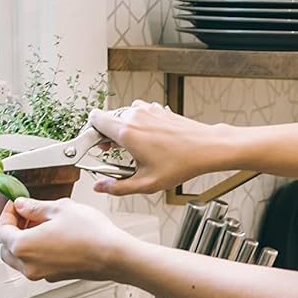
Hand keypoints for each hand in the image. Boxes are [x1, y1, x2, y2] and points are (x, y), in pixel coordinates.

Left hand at [0, 197, 136, 282]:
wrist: (114, 256)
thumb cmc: (91, 235)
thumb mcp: (59, 209)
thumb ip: (34, 207)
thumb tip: (22, 205)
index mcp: (24, 247)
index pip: (1, 230)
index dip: (7, 213)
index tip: (16, 204)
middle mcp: (29, 265)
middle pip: (6, 247)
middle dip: (13, 228)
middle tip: (26, 213)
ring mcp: (42, 274)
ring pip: (20, 258)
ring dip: (23, 240)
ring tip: (41, 223)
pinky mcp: (54, 276)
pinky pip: (35, 263)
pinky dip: (36, 250)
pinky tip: (51, 235)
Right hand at [88, 100, 226, 195]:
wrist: (206, 147)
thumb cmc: (181, 163)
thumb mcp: (146, 183)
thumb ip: (118, 187)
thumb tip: (100, 188)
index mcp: (127, 132)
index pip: (95, 119)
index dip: (91, 133)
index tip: (96, 147)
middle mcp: (135, 115)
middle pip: (107, 118)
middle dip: (106, 134)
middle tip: (113, 152)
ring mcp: (147, 110)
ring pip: (123, 115)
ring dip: (122, 128)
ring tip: (131, 147)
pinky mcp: (158, 109)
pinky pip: (138, 113)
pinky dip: (137, 124)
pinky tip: (146, 141)